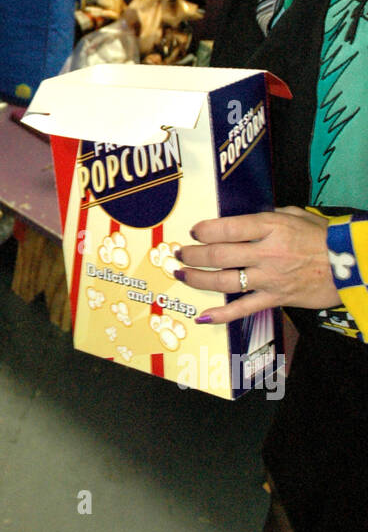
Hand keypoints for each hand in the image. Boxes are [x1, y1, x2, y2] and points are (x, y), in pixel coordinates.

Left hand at [175, 207, 338, 324]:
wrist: (351, 265)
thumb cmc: (325, 237)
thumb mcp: (297, 215)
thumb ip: (268, 216)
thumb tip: (245, 220)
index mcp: (271, 227)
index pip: (228, 227)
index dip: (205, 230)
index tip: (194, 231)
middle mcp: (266, 252)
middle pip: (218, 255)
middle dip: (193, 254)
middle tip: (180, 253)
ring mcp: (269, 278)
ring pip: (224, 282)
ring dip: (197, 279)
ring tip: (182, 274)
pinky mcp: (275, 298)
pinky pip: (243, 308)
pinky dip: (222, 314)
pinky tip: (203, 316)